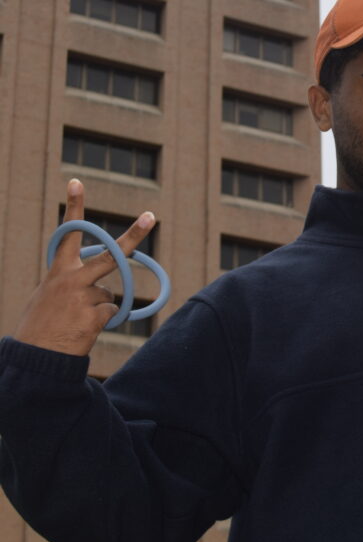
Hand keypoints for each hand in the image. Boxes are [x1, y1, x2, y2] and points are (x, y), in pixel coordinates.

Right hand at [13, 179, 154, 356]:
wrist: (33, 359)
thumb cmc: (40, 326)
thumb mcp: (48, 297)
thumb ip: (71, 284)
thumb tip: (104, 289)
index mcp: (58, 271)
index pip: (68, 234)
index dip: (74, 208)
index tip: (77, 182)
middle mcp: (72, 279)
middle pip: (111, 254)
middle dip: (134, 235)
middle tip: (151, 216)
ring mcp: (84, 297)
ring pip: (110, 293)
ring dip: (99, 306)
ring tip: (76, 320)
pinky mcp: (95, 316)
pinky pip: (111, 312)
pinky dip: (102, 321)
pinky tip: (83, 330)